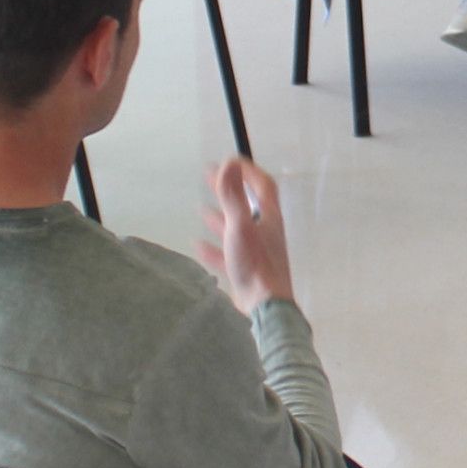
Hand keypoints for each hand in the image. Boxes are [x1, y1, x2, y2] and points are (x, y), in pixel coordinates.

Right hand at [196, 156, 296, 311]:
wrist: (265, 307)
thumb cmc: (255, 264)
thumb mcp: (240, 225)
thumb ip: (233, 195)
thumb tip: (229, 162)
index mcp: (268, 217)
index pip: (263, 185)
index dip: (248, 170)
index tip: (230, 160)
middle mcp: (265, 232)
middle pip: (247, 204)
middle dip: (228, 189)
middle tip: (208, 176)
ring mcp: (257, 252)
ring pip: (236, 229)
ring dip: (219, 217)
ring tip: (200, 208)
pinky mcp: (247, 271)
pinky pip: (228, 254)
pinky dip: (213, 247)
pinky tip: (197, 244)